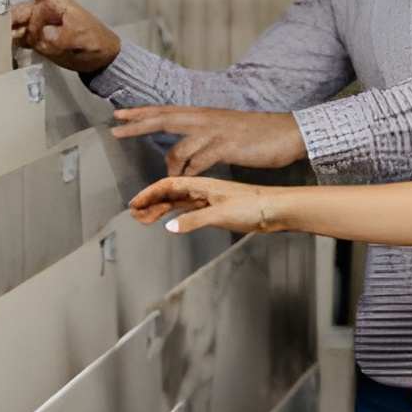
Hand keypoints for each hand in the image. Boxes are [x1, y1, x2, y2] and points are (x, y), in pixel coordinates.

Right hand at [0, 0, 121, 73]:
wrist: (101, 59)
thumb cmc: (95, 40)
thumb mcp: (81, 37)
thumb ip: (59, 37)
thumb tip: (39, 38)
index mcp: (55, 2)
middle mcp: (43, 12)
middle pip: (18, 10)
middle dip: (9, 19)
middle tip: (2, 32)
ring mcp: (39, 27)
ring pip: (15, 26)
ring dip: (8, 33)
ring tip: (4, 43)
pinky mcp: (37, 41)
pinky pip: (19, 38)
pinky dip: (12, 43)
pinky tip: (8, 51)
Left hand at [111, 106, 306, 176]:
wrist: (288, 132)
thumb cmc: (259, 133)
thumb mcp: (226, 128)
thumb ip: (206, 133)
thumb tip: (189, 144)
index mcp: (205, 113)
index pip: (166, 109)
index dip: (141, 112)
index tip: (119, 114)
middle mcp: (206, 118)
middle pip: (164, 118)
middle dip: (137, 123)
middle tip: (115, 129)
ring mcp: (216, 132)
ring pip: (179, 147)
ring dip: (169, 167)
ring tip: (166, 181)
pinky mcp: (227, 147)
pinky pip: (199, 162)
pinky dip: (189, 174)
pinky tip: (186, 181)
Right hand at [130, 176, 277, 234]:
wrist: (277, 209)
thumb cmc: (254, 206)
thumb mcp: (222, 214)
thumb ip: (194, 220)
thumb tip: (169, 227)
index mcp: (203, 185)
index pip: (168, 186)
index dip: (149, 194)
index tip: (134, 204)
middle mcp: (204, 189)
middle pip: (170, 193)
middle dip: (151, 202)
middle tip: (134, 215)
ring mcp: (210, 199)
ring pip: (179, 202)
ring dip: (161, 209)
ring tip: (145, 219)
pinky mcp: (218, 209)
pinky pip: (190, 210)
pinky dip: (176, 215)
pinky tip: (170, 221)